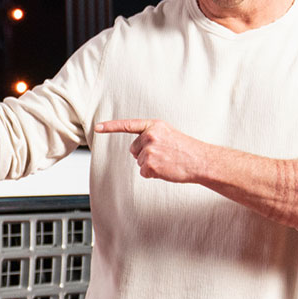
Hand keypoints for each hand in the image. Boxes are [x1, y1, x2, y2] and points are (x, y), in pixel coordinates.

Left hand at [94, 119, 208, 183]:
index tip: (97, 128)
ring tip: (168, 161)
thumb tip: (136, 150)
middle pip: (133, 149)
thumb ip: (151, 136)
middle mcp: (150, 136)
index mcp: (154, 125)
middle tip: (163, 155)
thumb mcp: (168, 134)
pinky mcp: (150, 165)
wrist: (200, 160)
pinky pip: (144, 172)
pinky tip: (166, 169)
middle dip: (144, 154)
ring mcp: (149, 150)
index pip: (128, 125)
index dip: (110, 127)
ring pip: (139, 162)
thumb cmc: (186, 149)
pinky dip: (153, 174)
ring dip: (151, 165)